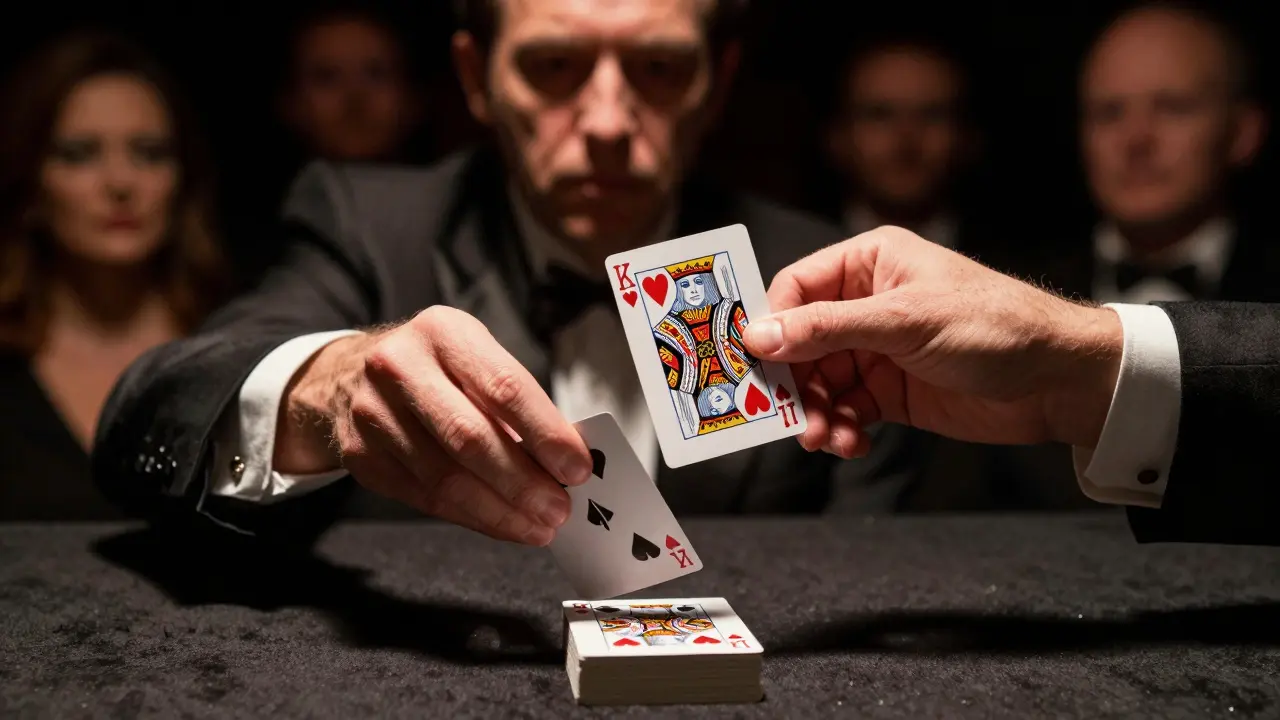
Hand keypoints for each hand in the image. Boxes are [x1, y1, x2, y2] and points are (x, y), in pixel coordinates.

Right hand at [274, 306, 593, 544]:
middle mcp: (399, 367)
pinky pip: (424, 498)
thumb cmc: (438, 368)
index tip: (577, 468)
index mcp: (443, 332)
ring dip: (500, 511)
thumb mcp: (477, 358)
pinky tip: (501, 523)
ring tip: (537, 525)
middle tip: (559, 509)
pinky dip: (471, 517)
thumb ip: (518, 401)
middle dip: (523, 483)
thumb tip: (566, 460)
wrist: (354, 374)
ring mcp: (372, 413)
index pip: (504, 387)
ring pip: (446, 478)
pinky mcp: (360, 455)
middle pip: (471, 438)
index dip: (546, 434)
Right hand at [742, 227, 1123, 458]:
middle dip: (791, 381)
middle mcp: (866, 304)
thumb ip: (828, 328)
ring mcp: (876, 350)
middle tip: (781, 414)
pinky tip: (850, 443)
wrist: (1058, 381)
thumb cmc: (995, 325)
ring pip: (818, 383)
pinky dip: (840, 430)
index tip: (752, 361)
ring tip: (824, 438)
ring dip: (813, 413)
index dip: (771, 324)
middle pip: (799, 342)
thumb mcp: (904, 320)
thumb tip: (760, 334)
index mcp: (870, 264)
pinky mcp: (889, 392)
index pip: (797, 288)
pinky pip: (844, 411)